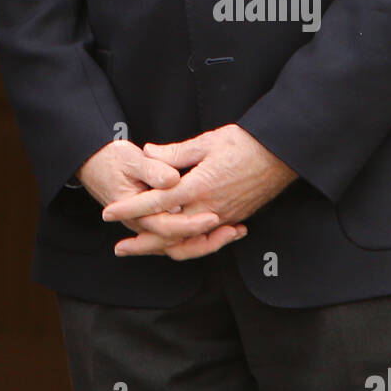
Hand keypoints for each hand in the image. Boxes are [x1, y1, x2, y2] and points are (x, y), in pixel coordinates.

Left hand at [102, 124, 296, 257]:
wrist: (281, 156)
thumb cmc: (244, 143)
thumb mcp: (205, 142)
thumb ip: (175, 153)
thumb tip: (149, 153)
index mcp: (197, 187)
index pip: (155, 203)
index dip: (130, 209)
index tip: (109, 213)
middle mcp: (208, 208)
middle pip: (169, 235)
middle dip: (142, 244)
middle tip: (120, 249)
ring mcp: (223, 217)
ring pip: (188, 244)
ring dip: (164, 248)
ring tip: (145, 249)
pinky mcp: (234, 219)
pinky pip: (207, 240)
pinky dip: (191, 245)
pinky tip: (179, 242)